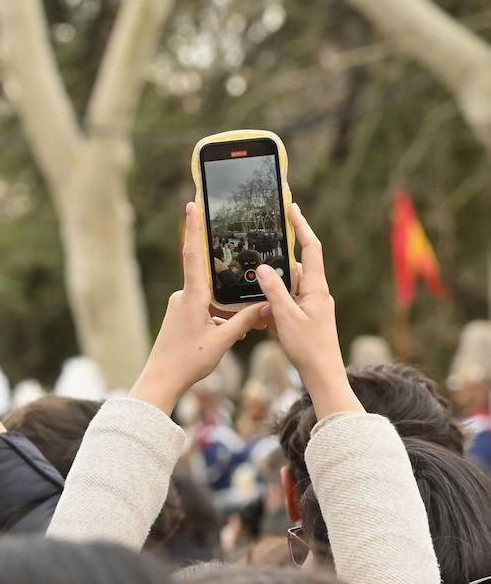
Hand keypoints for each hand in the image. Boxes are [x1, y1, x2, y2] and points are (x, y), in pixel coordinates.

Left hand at [128, 202, 266, 414]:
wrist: (160, 381)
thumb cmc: (187, 361)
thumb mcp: (223, 340)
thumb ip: (245, 320)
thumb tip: (268, 304)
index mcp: (191, 296)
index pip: (194, 254)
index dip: (194, 228)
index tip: (192, 204)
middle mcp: (183, 296)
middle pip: (215, 283)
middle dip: (235, 295)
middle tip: (247, 314)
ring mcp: (180, 306)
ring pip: (212, 301)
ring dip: (229, 314)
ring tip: (242, 333)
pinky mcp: (180, 317)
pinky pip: (206, 311)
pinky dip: (220, 320)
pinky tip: (231, 336)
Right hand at [255, 204, 361, 417]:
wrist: (323, 375)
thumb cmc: (308, 347)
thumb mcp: (286, 316)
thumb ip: (274, 290)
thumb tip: (263, 267)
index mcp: (317, 288)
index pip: (311, 248)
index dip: (301, 227)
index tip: (292, 208)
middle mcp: (317, 293)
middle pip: (295, 268)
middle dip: (276, 267)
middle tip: (259, 257)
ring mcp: (312, 305)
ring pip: (288, 288)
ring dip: (272, 292)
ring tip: (260, 303)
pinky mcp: (306, 317)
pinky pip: (286, 303)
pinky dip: (274, 306)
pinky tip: (263, 317)